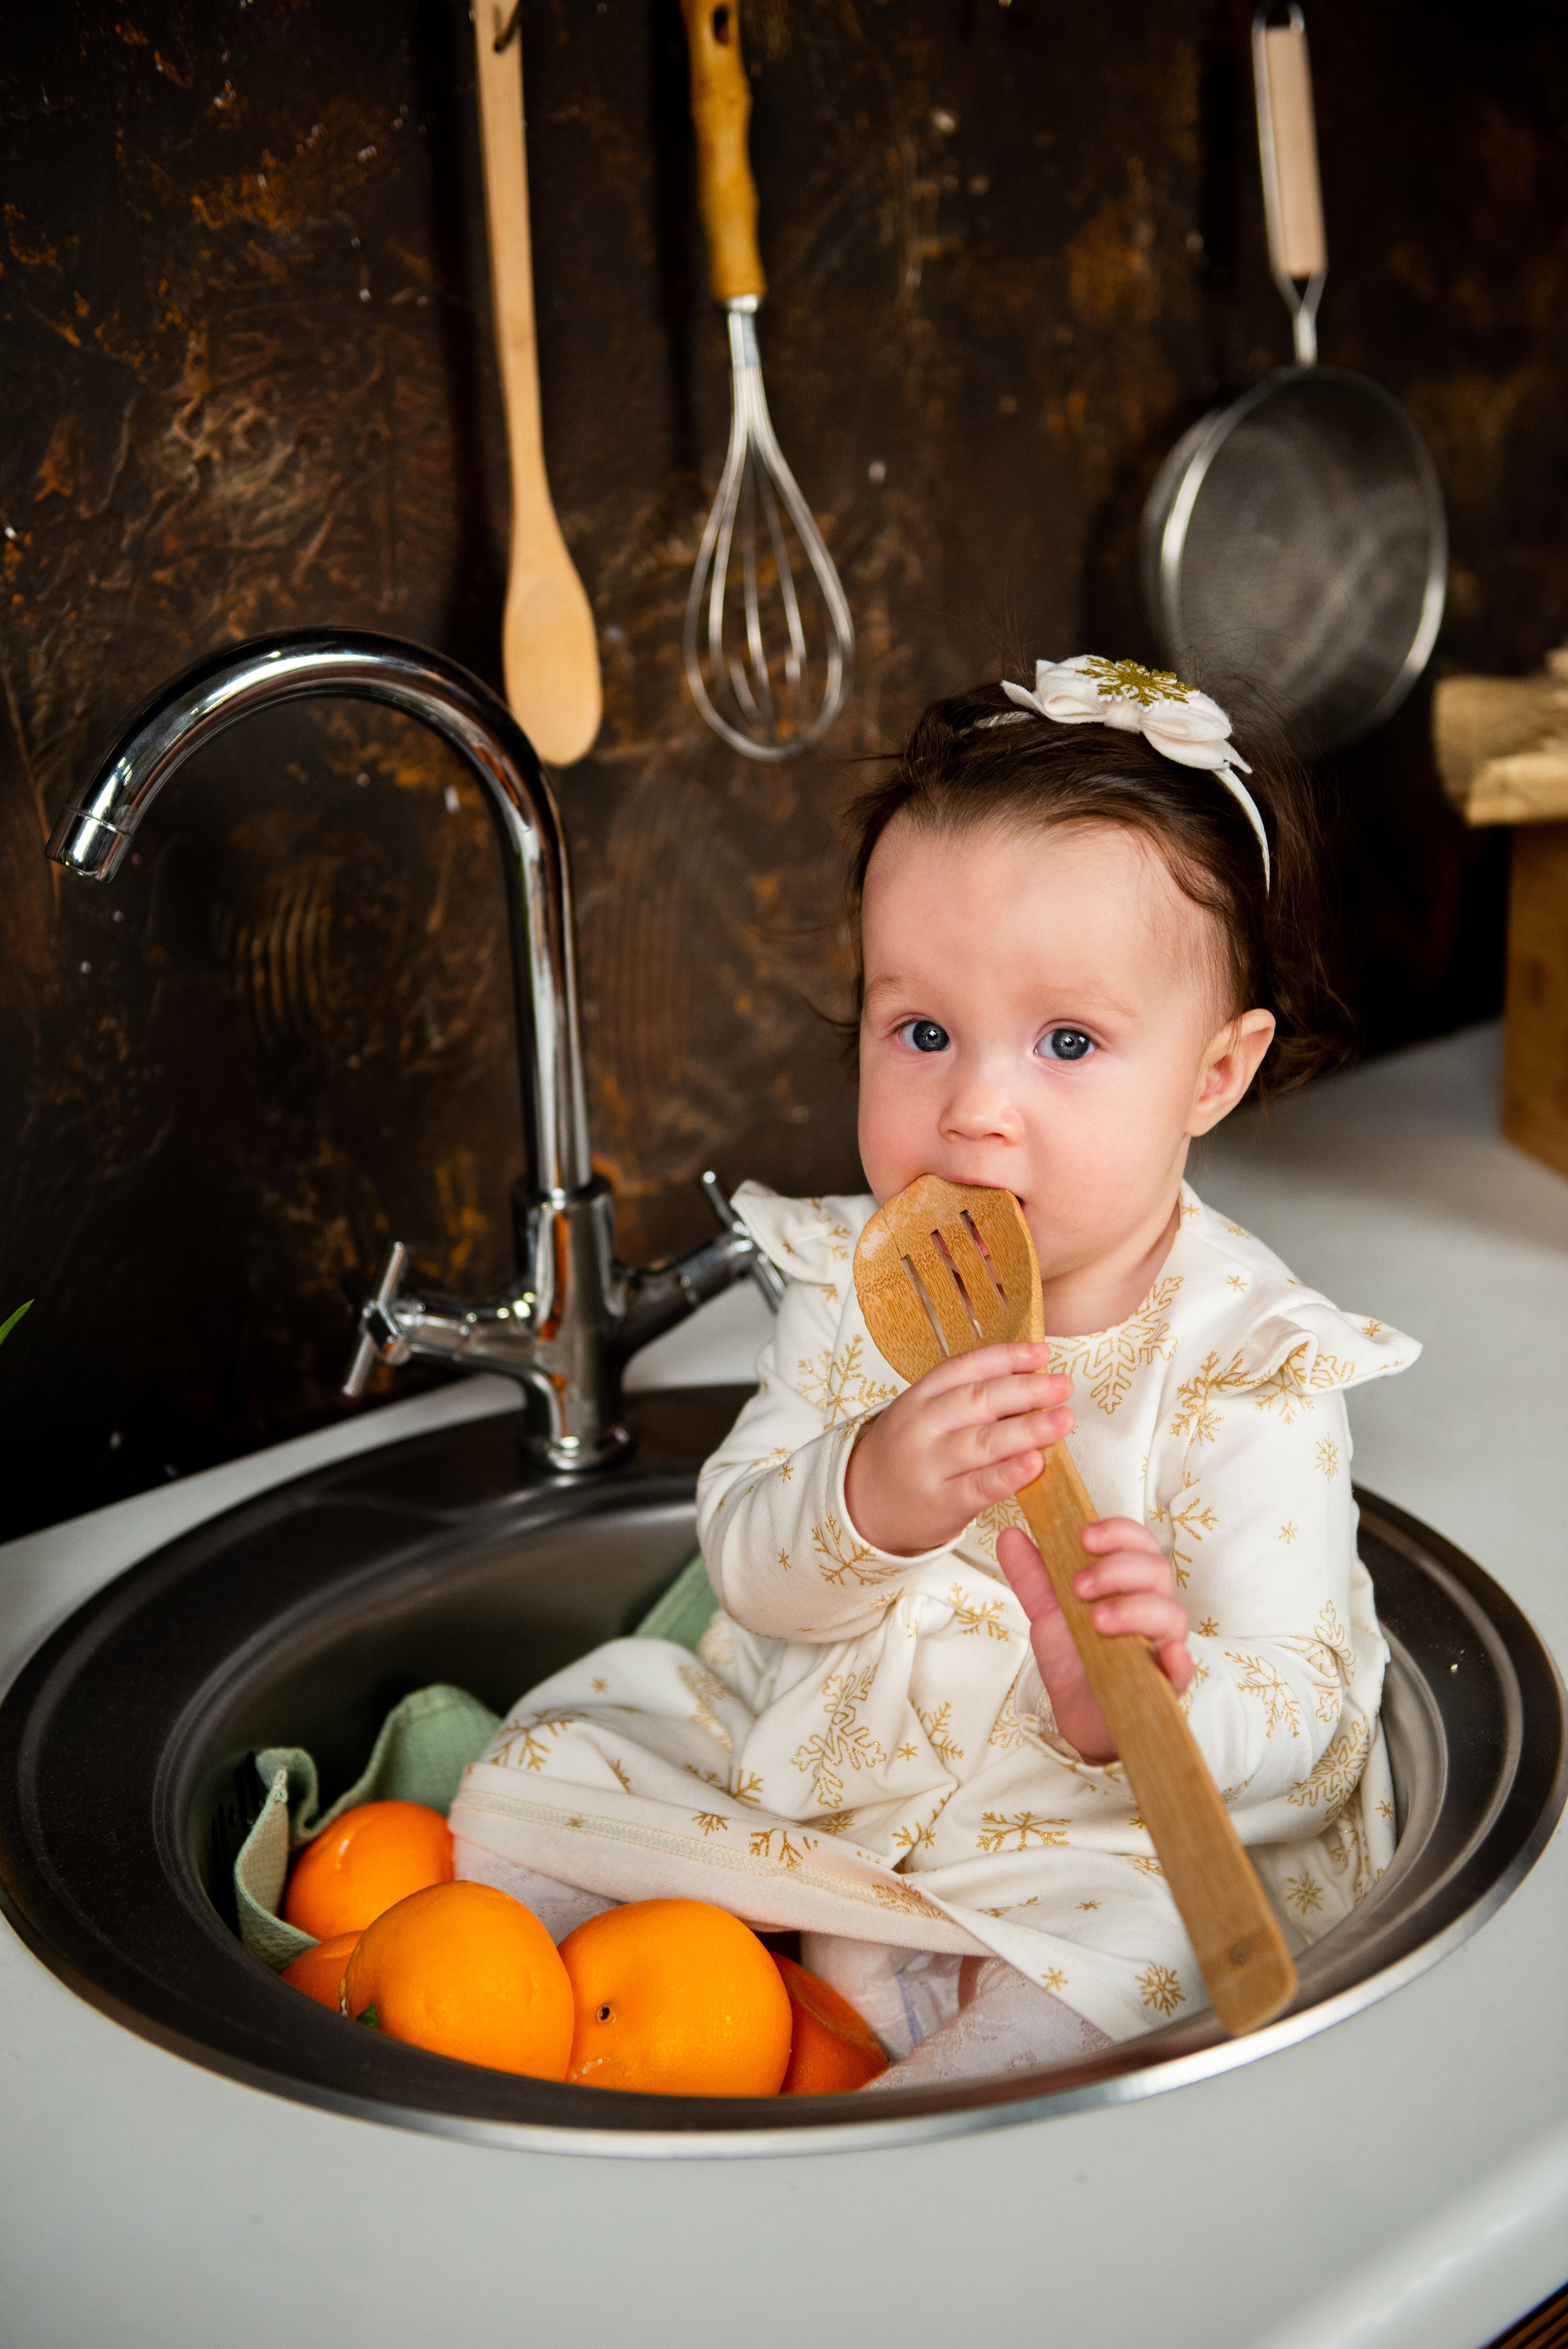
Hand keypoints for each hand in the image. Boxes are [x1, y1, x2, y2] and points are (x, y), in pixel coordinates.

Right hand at [843, 1342, 1073, 1556]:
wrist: (866, 1505)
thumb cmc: (909, 1454)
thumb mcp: (924, 1415)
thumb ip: (966, 1399)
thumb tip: (1032, 1379)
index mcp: (919, 1396)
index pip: (964, 1367)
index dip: (1005, 1357)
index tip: (1043, 1352)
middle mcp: (922, 1426)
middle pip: (978, 1400)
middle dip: (1026, 1390)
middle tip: (1063, 1385)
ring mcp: (930, 1466)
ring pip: (983, 1442)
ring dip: (1029, 1429)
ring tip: (1063, 1420)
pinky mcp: (942, 1503)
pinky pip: (980, 1486)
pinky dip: (1010, 1474)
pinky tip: (1036, 1463)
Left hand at [996, 1516, 1192, 1764]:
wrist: (1076, 1713)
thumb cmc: (1073, 1656)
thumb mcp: (1046, 1613)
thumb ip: (1031, 1576)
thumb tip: (1009, 1535)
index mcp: (1128, 1582)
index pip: (1137, 1542)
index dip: (1118, 1532)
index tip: (1085, 1537)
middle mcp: (1151, 1606)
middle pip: (1156, 1570)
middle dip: (1118, 1570)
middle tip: (1079, 1586)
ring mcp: (1163, 1643)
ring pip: (1172, 1613)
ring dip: (1137, 1609)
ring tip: (1098, 1620)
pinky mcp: (1169, 1682)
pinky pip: (1184, 1667)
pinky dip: (1178, 1658)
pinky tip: (1165, 1655)